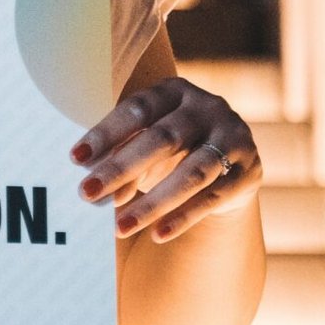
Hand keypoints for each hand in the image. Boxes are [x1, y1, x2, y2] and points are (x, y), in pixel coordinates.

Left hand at [72, 76, 261, 242]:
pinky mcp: (248, 170)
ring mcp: (233, 136)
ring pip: (191, 172)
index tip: (75, 158)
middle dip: (121, 168)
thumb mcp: (147, 145)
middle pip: (162, 139)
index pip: (137, 109)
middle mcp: (208, 107)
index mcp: (175, 90)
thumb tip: (95, 188)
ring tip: (119, 227)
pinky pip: (212, 197)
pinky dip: (183, 217)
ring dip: (152, 202)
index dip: (106, 133)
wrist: (229, 166)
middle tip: (86, 193)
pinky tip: (157, 234)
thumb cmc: (172, 150)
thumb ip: (124, 158)